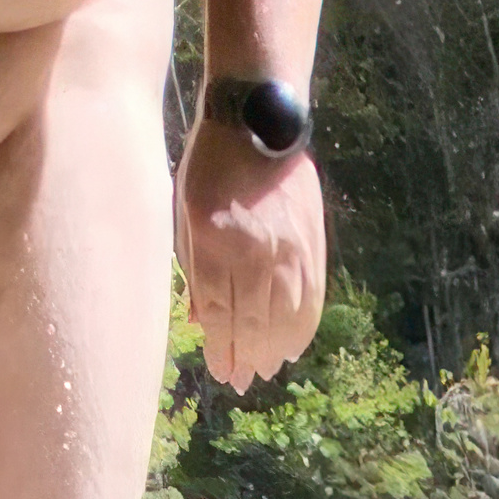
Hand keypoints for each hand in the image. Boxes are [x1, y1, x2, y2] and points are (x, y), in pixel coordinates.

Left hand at [175, 122, 325, 392]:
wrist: (258, 117)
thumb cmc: (210, 163)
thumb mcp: (185, 211)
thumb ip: (194, 269)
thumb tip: (200, 322)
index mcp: (217, 240)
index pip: (222, 313)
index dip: (222, 349)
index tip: (221, 372)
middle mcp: (257, 250)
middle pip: (255, 323)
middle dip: (248, 357)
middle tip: (242, 380)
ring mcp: (290, 248)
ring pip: (287, 318)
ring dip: (276, 349)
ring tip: (266, 367)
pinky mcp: (313, 243)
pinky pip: (312, 299)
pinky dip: (302, 328)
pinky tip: (292, 345)